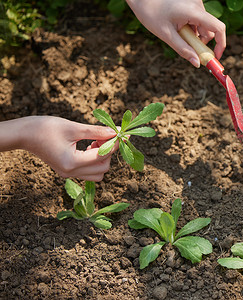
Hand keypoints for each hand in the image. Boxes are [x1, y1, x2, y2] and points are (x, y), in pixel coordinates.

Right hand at [0, 116, 118, 180]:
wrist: (23, 134)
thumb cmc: (45, 128)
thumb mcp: (73, 127)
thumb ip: (96, 131)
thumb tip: (116, 132)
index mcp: (72, 162)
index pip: (103, 157)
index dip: (114, 145)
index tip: (120, 133)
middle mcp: (71, 172)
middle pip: (103, 169)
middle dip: (108, 153)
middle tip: (104, 137)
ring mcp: (68, 174)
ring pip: (97, 174)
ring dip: (102, 158)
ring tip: (94, 142)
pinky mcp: (67, 171)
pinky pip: (88, 171)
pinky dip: (94, 161)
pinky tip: (89, 146)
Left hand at [126, 0, 225, 67]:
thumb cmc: (150, 13)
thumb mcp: (166, 35)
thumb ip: (183, 50)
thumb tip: (197, 64)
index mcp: (193, 11)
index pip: (218, 28)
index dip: (221, 44)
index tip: (215, 57)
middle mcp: (197, 5)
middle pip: (210, 29)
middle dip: (202, 42)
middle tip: (190, 51)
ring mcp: (195, 3)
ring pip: (203, 25)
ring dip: (195, 35)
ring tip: (177, 33)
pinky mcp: (191, 3)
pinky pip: (197, 19)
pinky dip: (191, 28)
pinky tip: (177, 26)